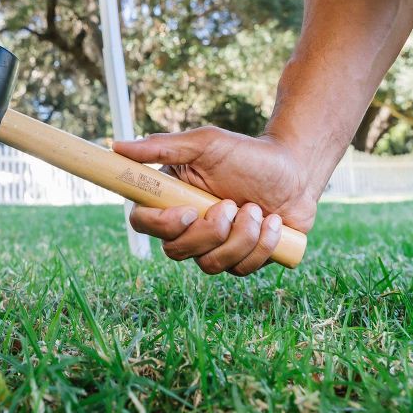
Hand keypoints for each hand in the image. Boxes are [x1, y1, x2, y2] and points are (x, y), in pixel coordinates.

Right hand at [113, 126, 316, 275]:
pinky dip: (262, 245)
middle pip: (175, 251)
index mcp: (171, 198)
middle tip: (232, 204)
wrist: (296, 171)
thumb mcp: (205, 142)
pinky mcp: (241, 260)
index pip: (143, 222)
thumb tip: (116, 146)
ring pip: (210, 265)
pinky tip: (274, 222)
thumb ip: (162, 146)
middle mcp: (187, 227)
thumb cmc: (246, 153)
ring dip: (240, 237)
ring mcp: (214, 247)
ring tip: (258, 209)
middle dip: (209, 233)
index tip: (189, 211)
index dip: (161, 225)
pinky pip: (241, 270)